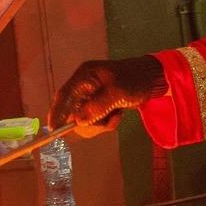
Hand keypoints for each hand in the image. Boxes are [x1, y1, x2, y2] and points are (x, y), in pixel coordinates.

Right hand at [48, 56, 167, 136]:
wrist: (152, 80)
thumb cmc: (134, 81)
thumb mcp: (117, 92)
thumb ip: (97, 106)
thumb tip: (78, 121)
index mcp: (85, 76)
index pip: (64, 95)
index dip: (56, 112)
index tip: (53, 129)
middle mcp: (84, 86)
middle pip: (73, 111)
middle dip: (88, 121)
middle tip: (103, 123)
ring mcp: (92, 96)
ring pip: (85, 119)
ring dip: (100, 123)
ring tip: (116, 115)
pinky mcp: (100, 105)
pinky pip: (96, 120)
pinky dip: (107, 122)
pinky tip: (118, 114)